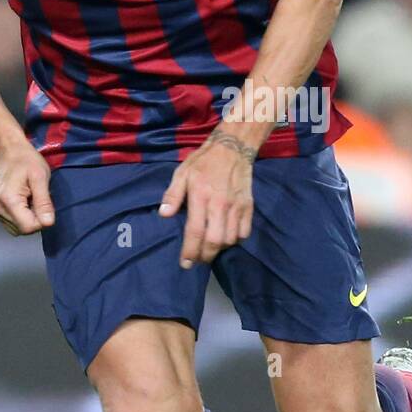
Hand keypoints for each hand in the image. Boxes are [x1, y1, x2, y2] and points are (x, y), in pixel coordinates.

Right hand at [0, 140, 54, 235]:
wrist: (7, 149)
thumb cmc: (25, 159)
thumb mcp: (40, 177)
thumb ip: (44, 202)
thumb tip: (48, 223)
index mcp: (8, 200)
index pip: (28, 227)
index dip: (41, 220)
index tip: (43, 204)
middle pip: (22, 230)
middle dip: (34, 219)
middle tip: (37, 198)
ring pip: (17, 228)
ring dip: (28, 218)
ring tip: (29, 198)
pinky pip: (12, 223)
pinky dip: (20, 216)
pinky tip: (23, 201)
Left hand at [158, 129, 254, 266]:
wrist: (233, 148)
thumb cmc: (203, 162)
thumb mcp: (182, 173)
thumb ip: (172, 195)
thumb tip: (163, 215)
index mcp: (200, 196)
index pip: (195, 231)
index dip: (190, 251)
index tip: (185, 263)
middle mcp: (220, 204)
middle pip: (214, 241)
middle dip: (205, 256)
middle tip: (198, 260)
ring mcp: (236, 206)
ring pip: (230, 239)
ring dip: (219, 248)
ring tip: (210, 247)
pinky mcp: (248, 206)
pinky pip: (244, 232)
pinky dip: (235, 239)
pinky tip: (226, 236)